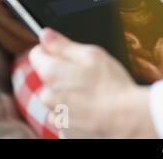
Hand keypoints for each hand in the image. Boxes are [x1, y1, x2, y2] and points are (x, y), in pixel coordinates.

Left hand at [29, 28, 157, 137]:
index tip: (70, 53)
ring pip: (58, 95)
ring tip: (93, 92)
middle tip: (89, 73)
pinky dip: (75, 109)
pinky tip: (92, 106)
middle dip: (65, 72)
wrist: (126, 117)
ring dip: (70, 92)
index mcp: (51, 72)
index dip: (54, 49)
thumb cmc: (111, 85)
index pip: (37, 53)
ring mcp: (56, 114)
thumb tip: (46, 34)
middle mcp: (48, 95)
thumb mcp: (91, 54)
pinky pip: (65, 113)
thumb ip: (64, 44)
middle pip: (48, 76)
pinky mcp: (66, 128)